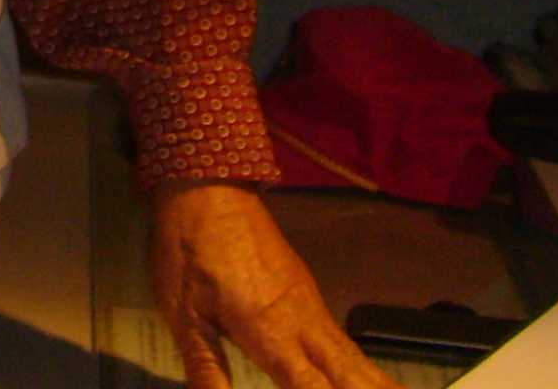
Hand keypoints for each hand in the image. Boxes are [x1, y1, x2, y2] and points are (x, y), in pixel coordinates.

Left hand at [148, 181, 399, 388]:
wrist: (209, 188)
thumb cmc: (190, 249)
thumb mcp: (182, 311)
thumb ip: (205, 365)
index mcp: (270, 330)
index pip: (312, 385)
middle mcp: (301, 320)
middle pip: (349, 371)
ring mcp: (309, 304)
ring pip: (353, 354)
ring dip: (375, 381)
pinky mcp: (306, 291)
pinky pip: (343, 338)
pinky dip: (362, 365)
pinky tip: (365, 378)